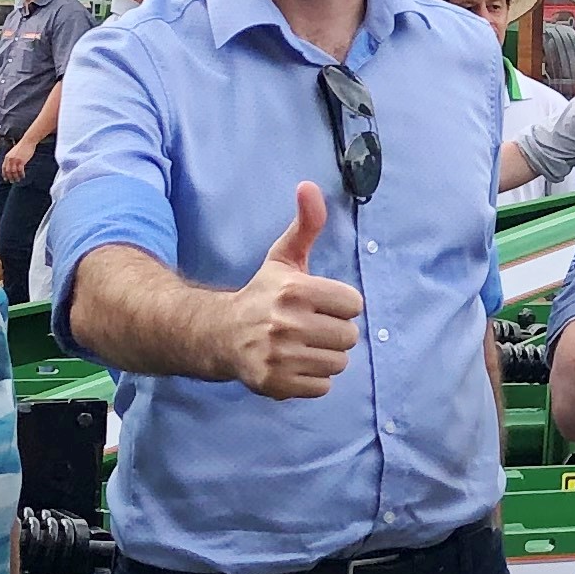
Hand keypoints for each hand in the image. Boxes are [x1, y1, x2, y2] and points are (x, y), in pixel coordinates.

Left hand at [0, 135, 36, 181]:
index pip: (3, 168)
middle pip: (8, 171)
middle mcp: (10, 159)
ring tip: (18, 180)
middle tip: (12, 181)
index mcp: (7, 157)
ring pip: (13, 172)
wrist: (27, 141)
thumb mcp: (14, 152)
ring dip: (15, 177)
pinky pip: (20, 170)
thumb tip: (12, 165)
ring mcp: (15, 160)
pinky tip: (23, 176)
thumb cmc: (22, 146)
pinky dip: (21, 174)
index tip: (6, 179)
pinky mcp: (21, 161)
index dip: (4, 174)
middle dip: (10, 177)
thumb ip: (11, 158)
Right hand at [230, 182, 364, 399]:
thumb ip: (305, 224)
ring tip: (301, 346)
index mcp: (295, 290)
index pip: (354, 304)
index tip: (319, 304)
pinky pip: (323, 387)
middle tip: (310, 327)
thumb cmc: (263, 295)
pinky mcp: (274, 384)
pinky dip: (312, 379)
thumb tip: (310, 186)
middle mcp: (286, 323)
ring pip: (338, 363)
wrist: (221, 334)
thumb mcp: (284, 258)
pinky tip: (293, 364)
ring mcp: (279, 356)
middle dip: (334, 332)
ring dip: (324, 356)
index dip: (340, 304)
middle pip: (349, 337)